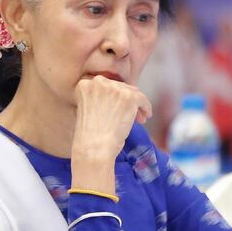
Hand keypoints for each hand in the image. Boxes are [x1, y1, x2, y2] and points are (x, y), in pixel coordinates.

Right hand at [71, 76, 151, 192]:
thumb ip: (100, 99)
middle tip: (132, 115)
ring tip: (139, 118)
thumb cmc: (90, 136)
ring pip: (132, 92)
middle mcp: (98, 82)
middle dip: (126, 101)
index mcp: (85, 85)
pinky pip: (142, 99)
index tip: (118, 108)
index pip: (106, 86)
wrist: (94, 147)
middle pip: (119, 87)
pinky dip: (146, 107)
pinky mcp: (129, 97)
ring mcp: (114, 89)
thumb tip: (121, 96)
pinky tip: (146, 116)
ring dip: (136, 105)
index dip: (114, 98)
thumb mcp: (89, 110)